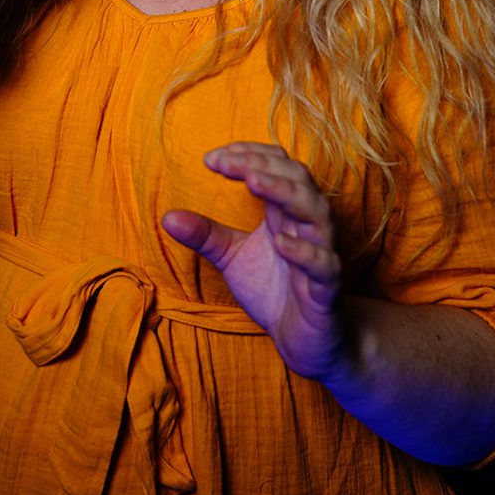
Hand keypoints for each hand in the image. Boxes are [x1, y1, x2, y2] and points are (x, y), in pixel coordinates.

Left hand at [162, 143, 344, 383]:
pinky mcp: (327, 290)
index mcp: (285, 212)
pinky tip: (280, 241)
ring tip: (253, 181)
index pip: (277, 167)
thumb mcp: (232, 258)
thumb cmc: (272, 288)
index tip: (211, 158)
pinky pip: (325, 264)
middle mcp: (306, 225)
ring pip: (317, 213)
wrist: (303, 339)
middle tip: (225, 162)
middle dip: (262, 166)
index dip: (248, 155)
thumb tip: (167, 217)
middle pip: (297, 180)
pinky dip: (305, 251)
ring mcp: (321, 254)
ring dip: (286, 193)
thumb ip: (206, 235)